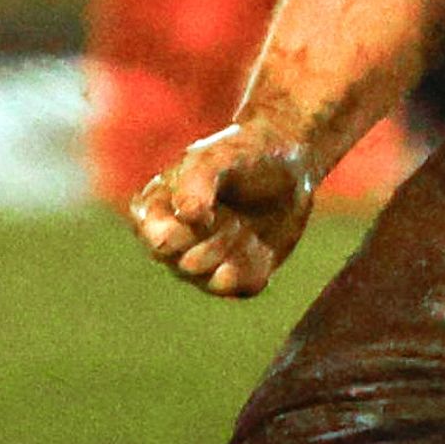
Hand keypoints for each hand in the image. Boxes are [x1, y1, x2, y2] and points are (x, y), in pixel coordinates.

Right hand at [127, 122, 317, 298]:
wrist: (289, 166)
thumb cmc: (244, 154)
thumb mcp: (221, 155)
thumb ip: (199, 179)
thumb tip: (187, 214)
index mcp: (154, 212)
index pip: (161, 243)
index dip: (190, 231)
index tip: (212, 211)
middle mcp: (172, 243)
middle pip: (188, 266)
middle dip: (219, 240)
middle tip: (235, 216)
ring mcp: (202, 263)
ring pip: (215, 282)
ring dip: (239, 251)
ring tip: (247, 225)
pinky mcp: (235, 275)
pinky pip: (243, 289)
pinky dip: (258, 268)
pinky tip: (261, 244)